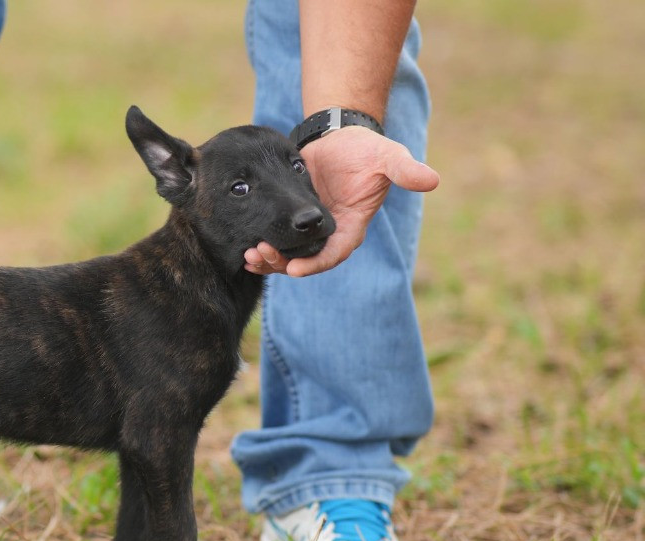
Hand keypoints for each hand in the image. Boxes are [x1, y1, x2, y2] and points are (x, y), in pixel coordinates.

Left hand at [244, 126, 438, 276]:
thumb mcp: (387, 157)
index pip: (333, 254)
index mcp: (351, 227)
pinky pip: (275, 241)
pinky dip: (261, 247)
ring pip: (287, 255)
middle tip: (259, 256)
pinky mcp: (290, 221)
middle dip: (282, 264)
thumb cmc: (367, 149)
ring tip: (248, 255)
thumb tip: (432, 179)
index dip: (315, 264)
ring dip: (268, 260)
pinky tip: (243, 248)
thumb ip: (405, 170)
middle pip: (305, 260)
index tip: (295, 269)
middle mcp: (329, 235)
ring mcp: (308, 231)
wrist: (340, 137)